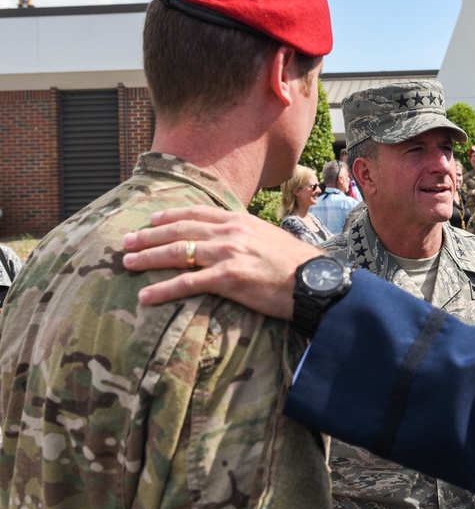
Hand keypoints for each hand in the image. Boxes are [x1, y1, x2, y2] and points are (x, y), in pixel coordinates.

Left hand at [122, 205, 323, 320]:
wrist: (315, 281)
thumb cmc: (297, 264)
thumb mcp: (269, 238)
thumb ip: (247, 235)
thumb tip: (234, 241)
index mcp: (240, 220)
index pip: (196, 213)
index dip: (169, 216)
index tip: (150, 221)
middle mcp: (230, 233)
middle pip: (179, 230)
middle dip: (148, 236)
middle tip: (126, 242)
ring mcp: (227, 254)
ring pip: (177, 253)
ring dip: (148, 258)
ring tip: (127, 264)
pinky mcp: (227, 279)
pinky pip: (186, 283)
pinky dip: (162, 290)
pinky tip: (145, 296)